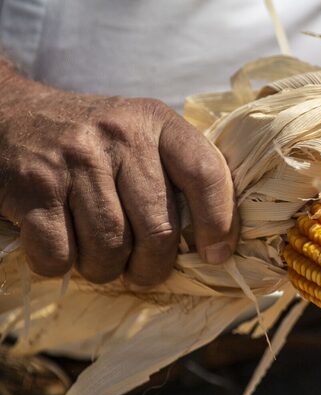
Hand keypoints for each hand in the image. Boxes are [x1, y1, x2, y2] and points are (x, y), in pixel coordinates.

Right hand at [0, 66, 238, 286]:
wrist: (8, 114)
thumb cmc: (92, 143)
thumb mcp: (141, 136)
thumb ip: (179, 174)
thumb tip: (218, 243)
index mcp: (156, 122)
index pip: (205, 173)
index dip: (218, 223)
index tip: (215, 255)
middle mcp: (119, 134)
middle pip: (158, 227)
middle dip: (153, 266)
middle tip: (143, 272)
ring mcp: (74, 159)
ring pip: (110, 246)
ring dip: (105, 269)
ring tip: (100, 260)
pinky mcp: (32, 186)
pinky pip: (59, 253)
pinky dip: (59, 266)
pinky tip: (61, 250)